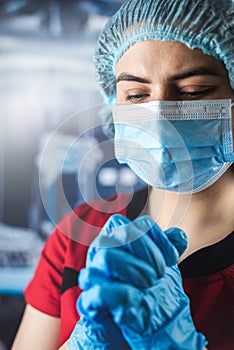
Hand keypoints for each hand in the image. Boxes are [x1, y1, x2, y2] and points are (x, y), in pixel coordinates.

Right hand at [77, 214, 206, 349]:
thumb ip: (169, 249)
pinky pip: (98, 292)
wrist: (134, 327)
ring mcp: (92, 273)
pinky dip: (120, 294)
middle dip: (148, 252)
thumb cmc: (145, 288)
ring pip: (107, 257)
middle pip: (123, 231)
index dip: (159, 238)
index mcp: (118, 237)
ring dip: (134, 270)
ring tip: (148, 286)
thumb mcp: (162, 267)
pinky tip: (136, 299)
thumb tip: (177, 236)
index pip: (140, 224)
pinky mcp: (88, 302)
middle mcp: (101, 249)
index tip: (172, 258)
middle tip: (160, 273)